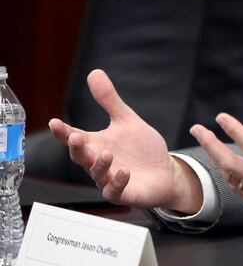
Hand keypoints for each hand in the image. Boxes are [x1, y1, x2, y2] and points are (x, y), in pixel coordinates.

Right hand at [48, 69, 202, 213]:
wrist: (164, 172)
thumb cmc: (141, 149)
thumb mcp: (127, 121)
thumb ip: (109, 100)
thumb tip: (94, 72)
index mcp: (97, 145)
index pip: (75, 138)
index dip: (63, 132)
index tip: (54, 122)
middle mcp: (99, 163)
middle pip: (81, 157)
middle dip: (77, 148)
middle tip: (76, 138)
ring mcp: (109, 180)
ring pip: (97, 175)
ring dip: (100, 165)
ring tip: (107, 153)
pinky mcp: (124, 193)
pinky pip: (116, 191)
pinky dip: (118, 181)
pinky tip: (124, 171)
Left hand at [191, 114, 242, 226]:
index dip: (236, 131)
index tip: (222, 118)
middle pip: (231, 164)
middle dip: (210, 145)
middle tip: (198, 129)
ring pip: (230, 178)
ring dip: (215, 158)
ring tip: (207, 142)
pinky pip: (238, 189)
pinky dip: (226, 174)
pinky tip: (223, 166)